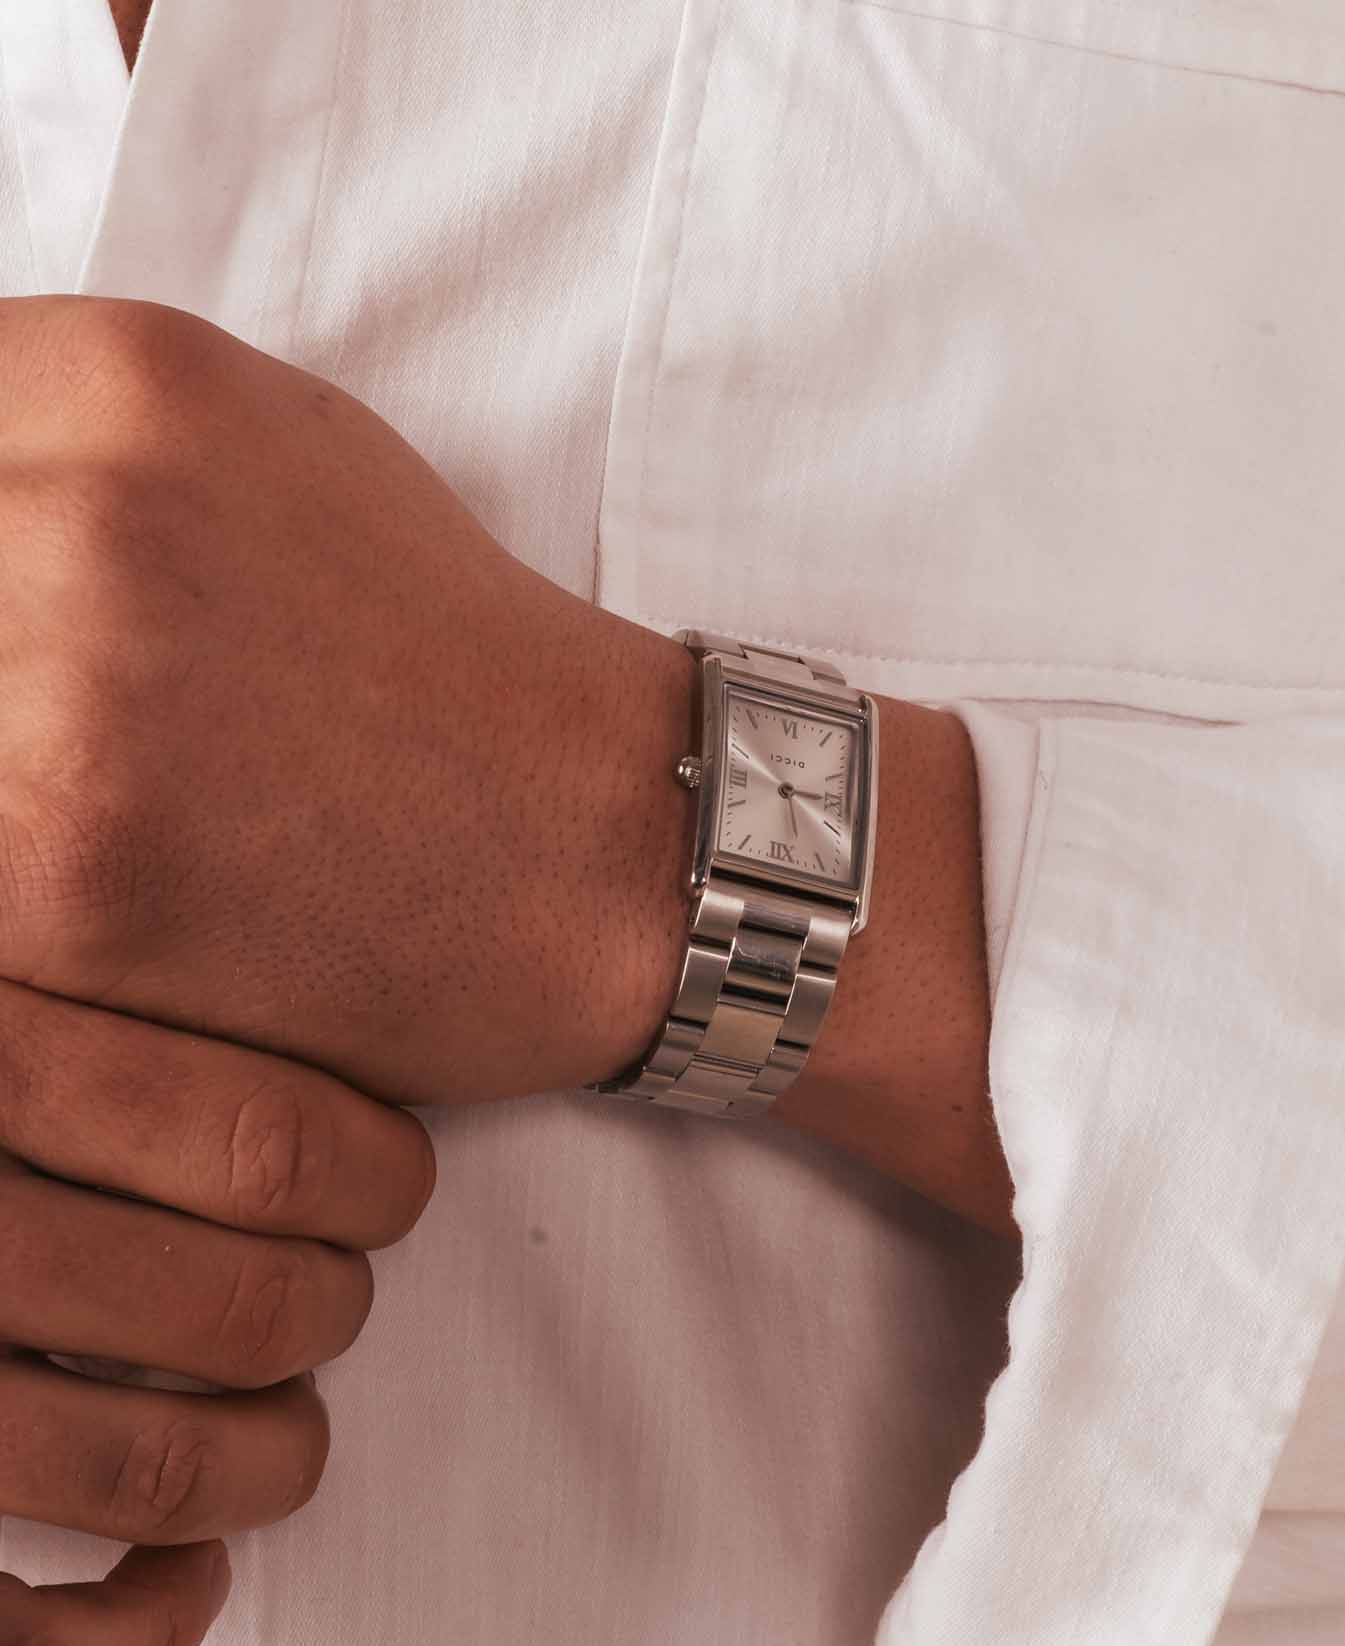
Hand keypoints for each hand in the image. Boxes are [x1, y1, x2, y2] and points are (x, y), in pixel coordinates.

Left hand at [0, 294, 692, 1104]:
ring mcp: (59, 702)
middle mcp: (80, 519)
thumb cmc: (455, 670)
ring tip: (63, 794)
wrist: (615, 853)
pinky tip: (69, 886)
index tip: (5, 608)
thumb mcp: (287, 455)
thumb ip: (77, 430)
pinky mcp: (62, 883)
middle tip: (40, 722)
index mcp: (129, 386)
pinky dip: (4, 892)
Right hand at [0, 978, 433, 1645]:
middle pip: (242, 1304)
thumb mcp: (12, 961)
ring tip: (286, 1424)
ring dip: (272, 1461)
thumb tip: (205, 879)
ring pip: (158, 1468)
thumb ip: (80, 955)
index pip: (259, 1143)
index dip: (366, 1169)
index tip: (388, 1170)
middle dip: (327, 1308)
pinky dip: (129, 1638)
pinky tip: (183, 1580)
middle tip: (339, 1284)